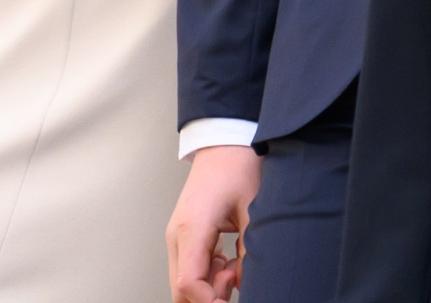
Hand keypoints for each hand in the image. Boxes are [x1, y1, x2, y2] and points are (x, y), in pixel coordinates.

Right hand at [167, 143, 259, 302]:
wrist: (225, 144)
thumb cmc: (237, 168)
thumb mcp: (253, 210)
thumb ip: (250, 250)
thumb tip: (246, 282)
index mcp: (191, 228)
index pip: (189, 283)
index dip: (210, 301)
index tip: (231, 299)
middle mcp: (178, 236)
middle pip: (180, 290)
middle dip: (208, 297)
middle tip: (234, 279)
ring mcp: (178, 237)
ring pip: (183, 283)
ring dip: (208, 287)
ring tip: (234, 267)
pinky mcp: (184, 237)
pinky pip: (190, 270)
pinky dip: (208, 276)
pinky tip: (228, 261)